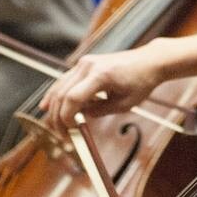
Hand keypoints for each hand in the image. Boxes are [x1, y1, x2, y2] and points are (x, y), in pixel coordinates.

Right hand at [40, 31, 196, 131]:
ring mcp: (84, 63)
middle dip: (58, 117)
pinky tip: (47, 105)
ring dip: (53, 106)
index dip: (66, 117)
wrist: (148, 61)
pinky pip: (65, 80)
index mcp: (100, 75)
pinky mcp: (84, 64)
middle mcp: (88, 66)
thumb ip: (99, 111)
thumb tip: (80, 118)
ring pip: (60, 86)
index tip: (69, 132)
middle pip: (62, 93)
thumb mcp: (124, 104)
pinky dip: (56, 94)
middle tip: (62, 135)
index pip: (73, 98)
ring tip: (53, 125)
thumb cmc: (141, 82)